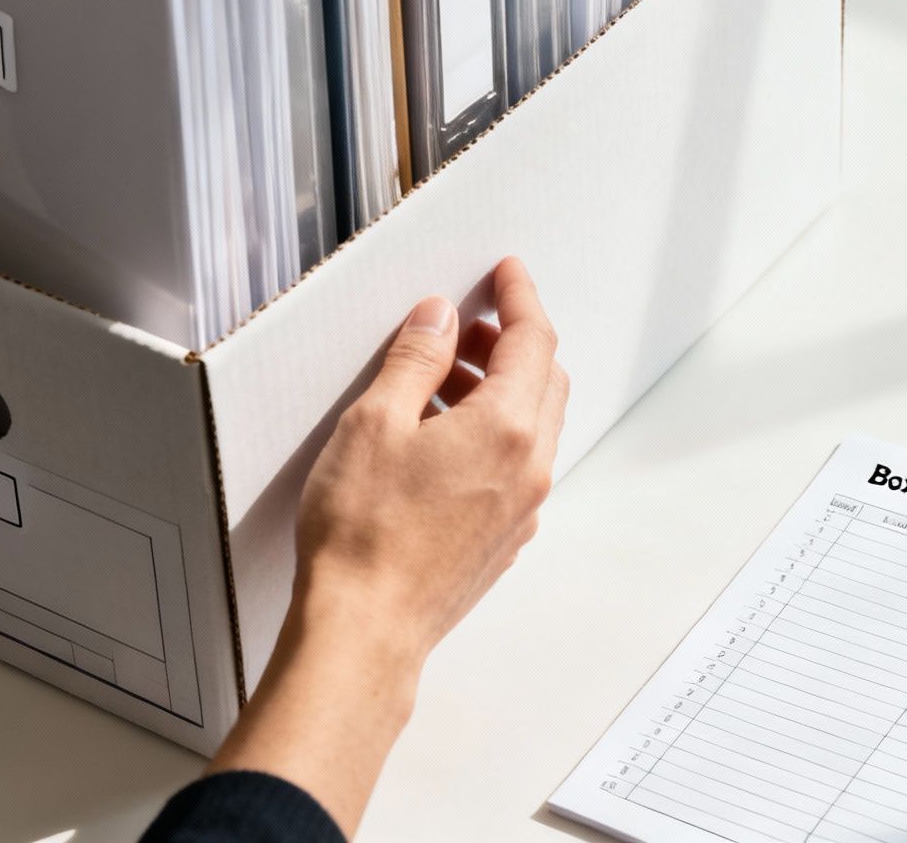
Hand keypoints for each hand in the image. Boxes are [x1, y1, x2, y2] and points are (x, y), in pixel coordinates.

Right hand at [208, 257, 567, 835]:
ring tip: (438, 380)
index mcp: (506, 428)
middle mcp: (528, 468)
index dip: (520, 296)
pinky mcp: (503, 541)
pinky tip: (440, 439)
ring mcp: (521, 510)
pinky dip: (492, 434)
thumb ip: (414, 360)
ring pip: (531, 426)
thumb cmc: (362, 534)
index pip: (533, 340)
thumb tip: (439, 318)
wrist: (364, 633)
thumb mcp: (374, 423)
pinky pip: (515, 467)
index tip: (506, 273)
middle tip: (464, 325)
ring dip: (499, 389)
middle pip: (543, 381)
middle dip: (511, 342)